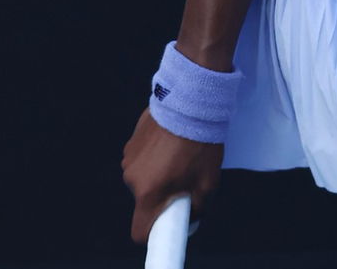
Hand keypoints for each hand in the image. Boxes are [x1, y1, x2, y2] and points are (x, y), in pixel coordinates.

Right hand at [121, 107, 223, 243]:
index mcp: (148, 193)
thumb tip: (190, 218)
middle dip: (161, 195)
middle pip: (144, 200)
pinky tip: (171, 141)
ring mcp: (129, 158)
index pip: (139, 231)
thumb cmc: (200, 145)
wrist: (191, 104)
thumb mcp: (208, 183)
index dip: (152, 232)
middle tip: (183, 179)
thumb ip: (197, 209)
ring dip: (157, 173)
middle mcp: (132, 178)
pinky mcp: (131, 140)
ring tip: (179, 155)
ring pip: (143, 177)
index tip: (167, 223)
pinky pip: (141, 158)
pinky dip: (154, 156)